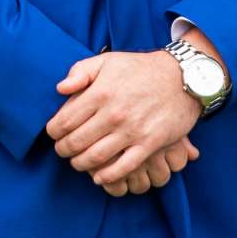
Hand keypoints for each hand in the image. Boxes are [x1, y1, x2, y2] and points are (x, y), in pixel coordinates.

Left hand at [46, 51, 202, 187]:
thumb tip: (60, 89)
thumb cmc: (140, 69)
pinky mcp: (150, 144)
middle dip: (63, 150)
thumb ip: (80, 72)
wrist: (183, 77)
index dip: (53, 132)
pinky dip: (107, 176)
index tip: (54, 134)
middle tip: (63, 150)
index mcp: (100, 93)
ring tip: (78, 162)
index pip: (63, 122)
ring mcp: (132, 130)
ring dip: (80, 164)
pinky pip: (123, 167)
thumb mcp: (108, 61)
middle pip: (75, 143)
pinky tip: (99, 176)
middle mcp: (114, 113)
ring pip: (95, 158)